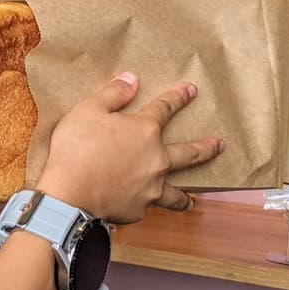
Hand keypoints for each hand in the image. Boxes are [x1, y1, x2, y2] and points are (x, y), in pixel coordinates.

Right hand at [34, 72, 223, 223]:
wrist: (69, 194)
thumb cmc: (76, 148)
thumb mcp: (88, 110)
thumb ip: (113, 94)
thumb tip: (131, 79)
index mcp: (144, 130)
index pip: (166, 108)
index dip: (179, 97)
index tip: (191, 90)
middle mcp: (156, 159)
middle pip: (189, 153)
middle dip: (206, 147)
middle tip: (219, 144)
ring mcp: (151, 188)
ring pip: (177, 193)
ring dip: (186, 195)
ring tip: (192, 199)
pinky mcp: (138, 210)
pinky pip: (146, 206)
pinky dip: (145, 205)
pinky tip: (140, 206)